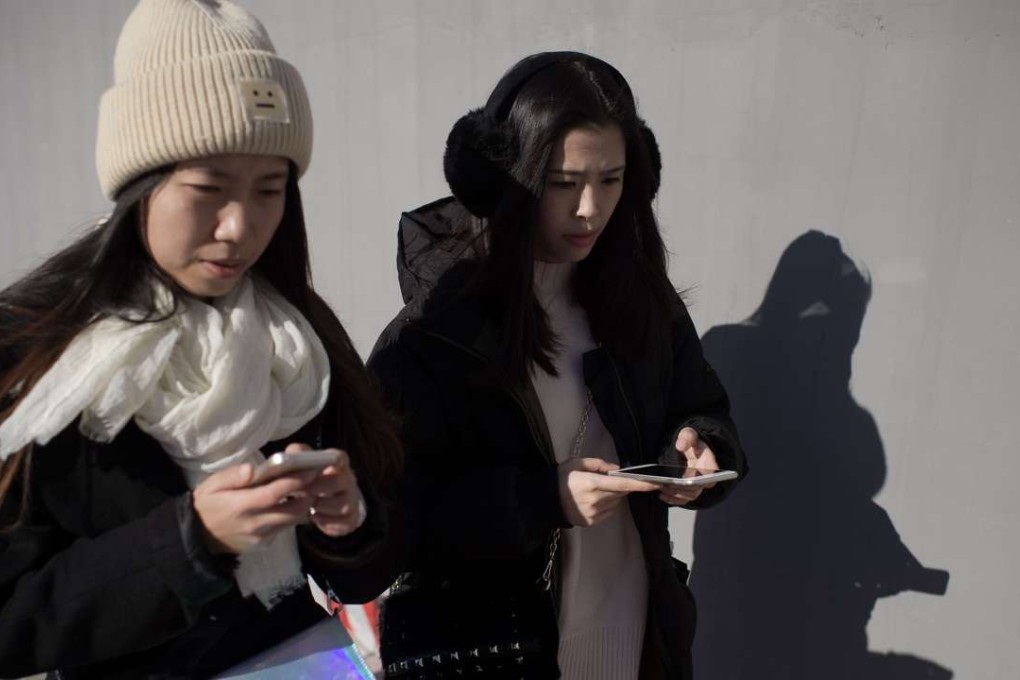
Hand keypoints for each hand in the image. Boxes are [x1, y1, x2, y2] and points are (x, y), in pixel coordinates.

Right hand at [193, 452, 318, 554]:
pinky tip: (286, 505)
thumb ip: (232, 476)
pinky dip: (288, 517)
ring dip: (302, 506)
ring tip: (304, 490)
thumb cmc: (206, 504)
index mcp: (242, 505)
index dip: (296, 481)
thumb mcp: (212, 485)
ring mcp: (261, 537)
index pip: (276, 493)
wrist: (197, 537)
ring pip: (292, 521)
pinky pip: (282, 529)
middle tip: (313, 480)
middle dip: (308, 495)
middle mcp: (255, 524)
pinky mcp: (263, 545)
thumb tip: (251, 469)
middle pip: (293, 511)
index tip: (310, 470)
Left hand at [288, 443, 367, 537]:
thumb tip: (293, 455)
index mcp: (337, 462)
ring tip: (308, 507)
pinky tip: (316, 517)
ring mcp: (352, 500)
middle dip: (316, 488)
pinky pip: (344, 523)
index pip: (340, 457)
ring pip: (343, 505)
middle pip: (338, 481)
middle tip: (300, 491)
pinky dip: (327, 523)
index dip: (331, 460)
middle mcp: (348, 480)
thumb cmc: (308, 479)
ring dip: (321, 507)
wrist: (316, 501)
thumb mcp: (301, 463)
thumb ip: (297, 455)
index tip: (318, 467)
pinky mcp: (351, 519)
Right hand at [558, 457, 660, 526]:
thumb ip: (599, 464)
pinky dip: (607, 505)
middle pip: (620, 493)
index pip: (622, 485)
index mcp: (591, 483)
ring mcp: (594, 513)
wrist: (545, 501)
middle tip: (609, 480)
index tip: (654, 484)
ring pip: (615, 503)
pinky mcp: (591, 522)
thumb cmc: (561, 478)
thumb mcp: (577, 463)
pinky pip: (608, 512)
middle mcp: (595, 500)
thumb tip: (617, 469)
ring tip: (597, 490)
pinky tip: (594, 500)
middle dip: (621, 486)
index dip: (639, 485)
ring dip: (613, 495)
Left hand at [661, 427, 718, 505]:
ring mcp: (697, 484)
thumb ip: (687, 437)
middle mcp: (705, 475)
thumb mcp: (688, 434)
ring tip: (662, 488)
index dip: (704, 478)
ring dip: (677, 493)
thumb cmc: (689, 441)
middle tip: (668, 483)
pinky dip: (673, 499)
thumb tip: (680, 445)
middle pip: (698, 487)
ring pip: (690, 495)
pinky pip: (683, 499)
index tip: (690, 478)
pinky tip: (662, 495)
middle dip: (683, 486)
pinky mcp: (689, 490)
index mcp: (708, 461)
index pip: (711, 473)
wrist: (686, 448)